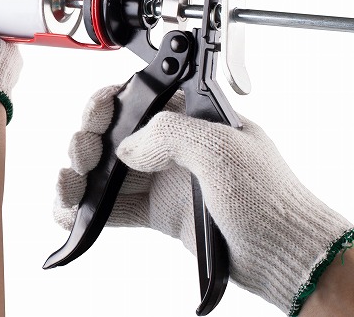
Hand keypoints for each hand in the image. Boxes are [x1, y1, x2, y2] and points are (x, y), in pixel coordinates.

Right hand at [54, 87, 353, 314]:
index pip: (139, 96)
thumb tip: (127, 147)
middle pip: (114, 133)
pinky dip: (88, 210)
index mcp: (193, 117)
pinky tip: (72, 213)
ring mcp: (165, 179)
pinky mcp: (159, 212)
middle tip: (83, 158)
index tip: (95, 117)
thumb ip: (171, 135)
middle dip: (88, 141)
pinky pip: (114, 207)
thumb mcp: (223, 151)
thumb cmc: (271, 200)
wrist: (286, 257)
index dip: (109, 103)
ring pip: (108, 171)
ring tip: (68, 189)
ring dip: (80, 177)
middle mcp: (176, 145)